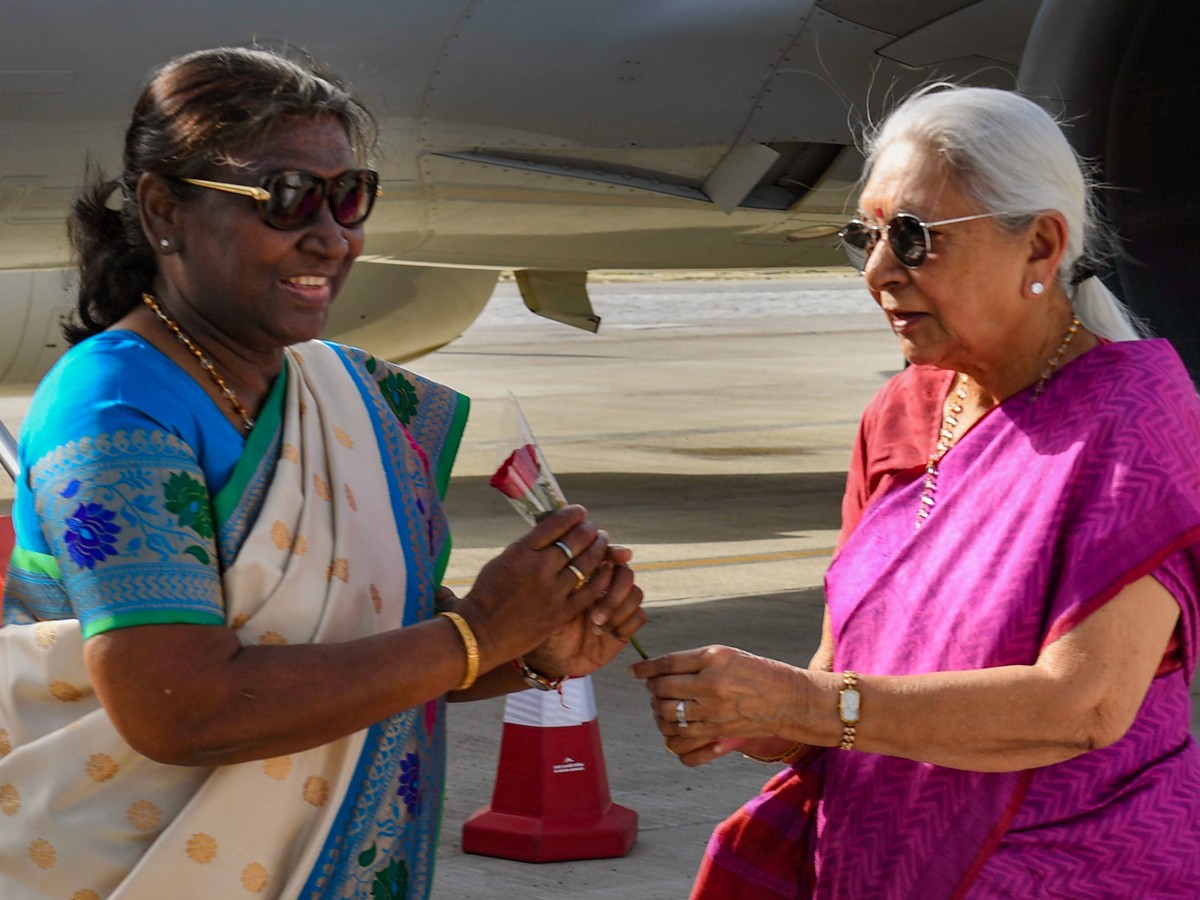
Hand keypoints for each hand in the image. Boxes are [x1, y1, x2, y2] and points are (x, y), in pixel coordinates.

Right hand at [456, 505, 613, 667]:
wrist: (480, 634)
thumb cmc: (487, 596)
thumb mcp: (502, 561)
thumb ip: (527, 548)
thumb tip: (551, 534)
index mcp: (521, 552)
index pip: (554, 525)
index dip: (571, 515)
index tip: (580, 512)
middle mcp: (539, 568)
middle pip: (574, 541)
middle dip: (588, 530)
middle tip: (593, 528)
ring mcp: (552, 591)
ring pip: (586, 563)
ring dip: (599, 549)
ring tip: (602, 543)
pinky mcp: (561, 613)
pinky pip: (590, 590)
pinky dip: (602, 577)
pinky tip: (607, 569)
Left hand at [524, 558, 645, 676]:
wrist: (553, 660)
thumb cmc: (548, 628)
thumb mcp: (551, 605)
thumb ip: (564, 582)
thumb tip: (575, 559)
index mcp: (588, 577)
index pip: (607, 556)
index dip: (615, 553)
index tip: (619, 556)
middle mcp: (606, 588)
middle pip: (625, 574)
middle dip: (614, 593)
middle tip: (595, 615)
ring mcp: (617, 606)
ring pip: (636, 594)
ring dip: (619, 609)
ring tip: (597, 626)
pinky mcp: (626, 625)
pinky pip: (640, 616)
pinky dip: (627, 624)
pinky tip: (609, 634)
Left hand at [631, 645, 808, 764]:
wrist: (786, 699)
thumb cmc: (754, 671)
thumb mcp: (724, 654)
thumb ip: (691, 661)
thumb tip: (657, 670)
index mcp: (712, 661)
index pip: (667, 664)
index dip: (646, 667)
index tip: (634, 671)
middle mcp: (710, 687)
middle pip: (663, 690)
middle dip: (653, 689)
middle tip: (654, 686)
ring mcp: (713, 713)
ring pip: (668, 716)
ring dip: (658, 710)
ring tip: (663, 705)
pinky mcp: (717, 733)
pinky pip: (682, 740)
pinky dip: (671, 733)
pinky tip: (673, 725)